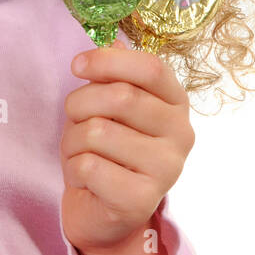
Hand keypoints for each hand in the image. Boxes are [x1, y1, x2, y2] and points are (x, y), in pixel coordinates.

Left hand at [60, 36, 195, 254]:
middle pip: (121, 96)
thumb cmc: (106, 150)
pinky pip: (89, 166)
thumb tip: (113, 42)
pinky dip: (74, 168)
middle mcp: (181, 134)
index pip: (151, 68)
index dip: (109, 61)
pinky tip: (86, 178)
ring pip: (98, 132)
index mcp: (176, 103)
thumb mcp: (109, 106)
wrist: (105, 212)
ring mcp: (167, 169)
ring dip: (73, 140)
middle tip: (73, 116)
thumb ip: (114, 75)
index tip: (77, 65)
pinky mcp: (141, 200)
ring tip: (80, 151)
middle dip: (81, 102)